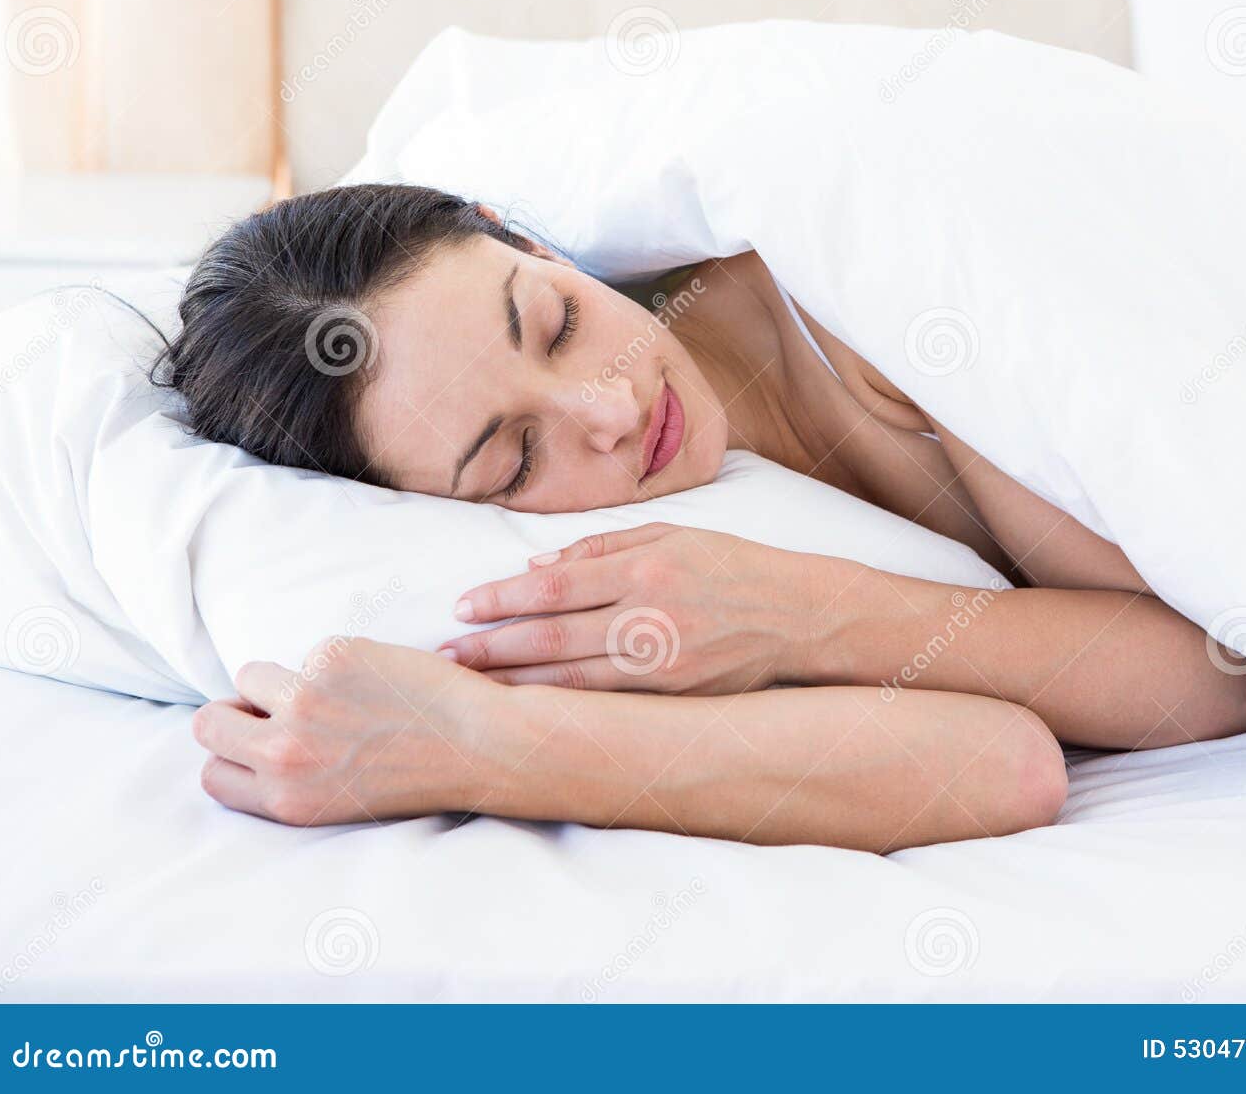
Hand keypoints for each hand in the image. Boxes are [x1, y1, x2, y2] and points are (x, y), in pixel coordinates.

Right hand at [191, 636, 504, 825]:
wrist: (482, 746)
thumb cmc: (421, 773)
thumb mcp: (341, 802)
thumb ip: (293, 779)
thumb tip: (253, 737)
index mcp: (286, 800)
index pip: (213, 775)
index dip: (233, 753)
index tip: (258, 741)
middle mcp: (284, 754)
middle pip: (209, 723)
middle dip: (235, 711)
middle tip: (277, 706)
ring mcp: (304, 702)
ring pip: (251, 675)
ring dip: (282, 678)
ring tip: (338, 691)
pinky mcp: (331, 659)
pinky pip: (310, 650)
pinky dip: (338, 660)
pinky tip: (381, 678)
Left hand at [440, 523, 823, 692]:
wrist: (802, 617)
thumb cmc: (735, 567)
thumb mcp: (676, 534)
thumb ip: (606, 546)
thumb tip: (538, 565)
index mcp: (645, 567)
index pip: (555, 585)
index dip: (503, 598)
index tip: (463, 606)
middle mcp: (649, 616)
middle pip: (551, 636)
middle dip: (491, 648)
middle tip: (443, 656)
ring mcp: (662, 662)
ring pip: (571, 680)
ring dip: (513, 685)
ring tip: (469, 689)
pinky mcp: (674, 695)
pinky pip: (605, 703)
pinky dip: (561, 707)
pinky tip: (528, 711)